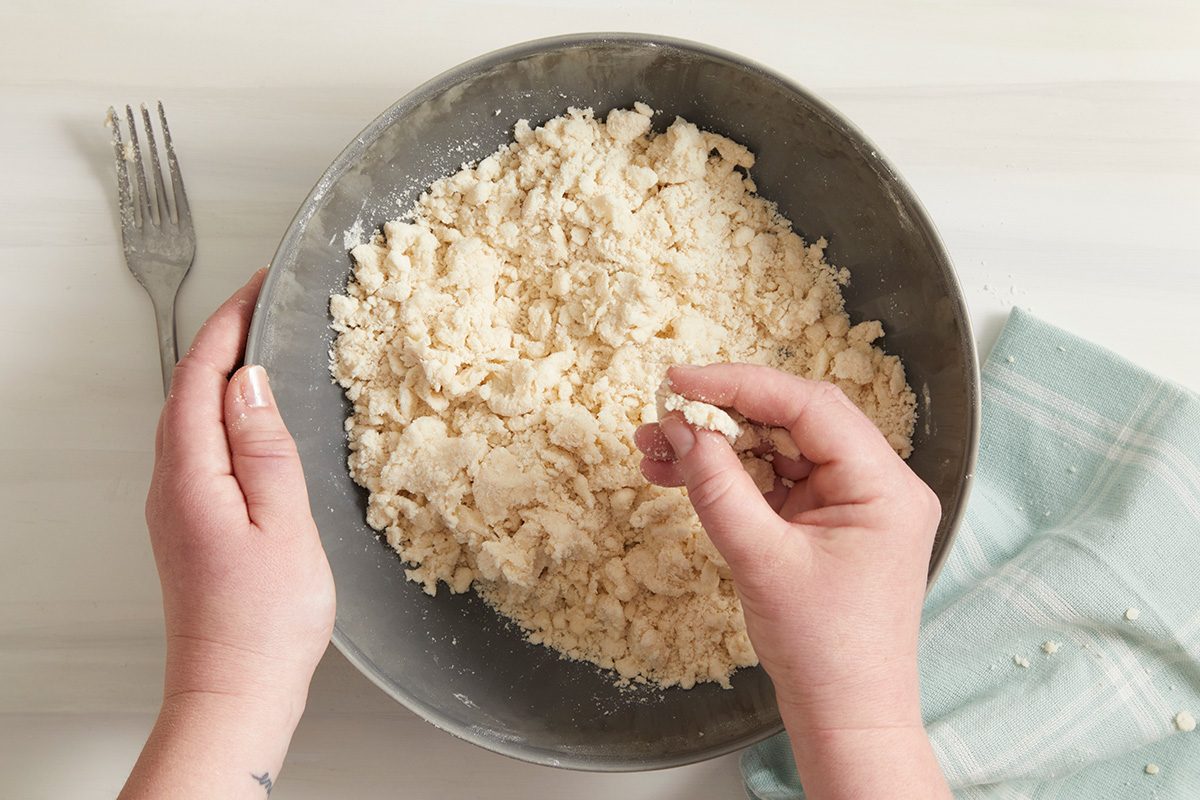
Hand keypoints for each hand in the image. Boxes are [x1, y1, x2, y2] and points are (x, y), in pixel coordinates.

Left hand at [123, 270, 334, 798]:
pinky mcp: (189, 525)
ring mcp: (176, 507)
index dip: (228, 323)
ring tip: (261, 346)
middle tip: (263, 305)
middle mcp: (171, 486)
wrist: (235, 689)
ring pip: (190, 418)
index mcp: (192, 477)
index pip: (201, 376)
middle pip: (186, 391)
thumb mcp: (283, 525)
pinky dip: (222, 412)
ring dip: (221, 374)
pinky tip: (252, 417)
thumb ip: (265, 448)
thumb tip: (248, 382)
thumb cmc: (266, 620)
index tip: (258, 286)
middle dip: (221, 338)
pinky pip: (198, 447)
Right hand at [636, 363, 947, 799]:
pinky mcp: (828, 524)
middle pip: (793, 421)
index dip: (740, 384)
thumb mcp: (761, 560)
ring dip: (719, 448)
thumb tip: (682, 428)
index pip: (809, 406)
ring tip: (653, 450)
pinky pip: (775, 483)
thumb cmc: (821, 649)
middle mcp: (877, 484)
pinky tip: (679, 476)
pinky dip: (730, 478)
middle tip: (661, 417)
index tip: (680, 382)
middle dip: (723, 416)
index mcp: (884, 485)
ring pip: (778, 450)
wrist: (845, 718)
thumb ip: (719, 487)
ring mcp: (853, 504)